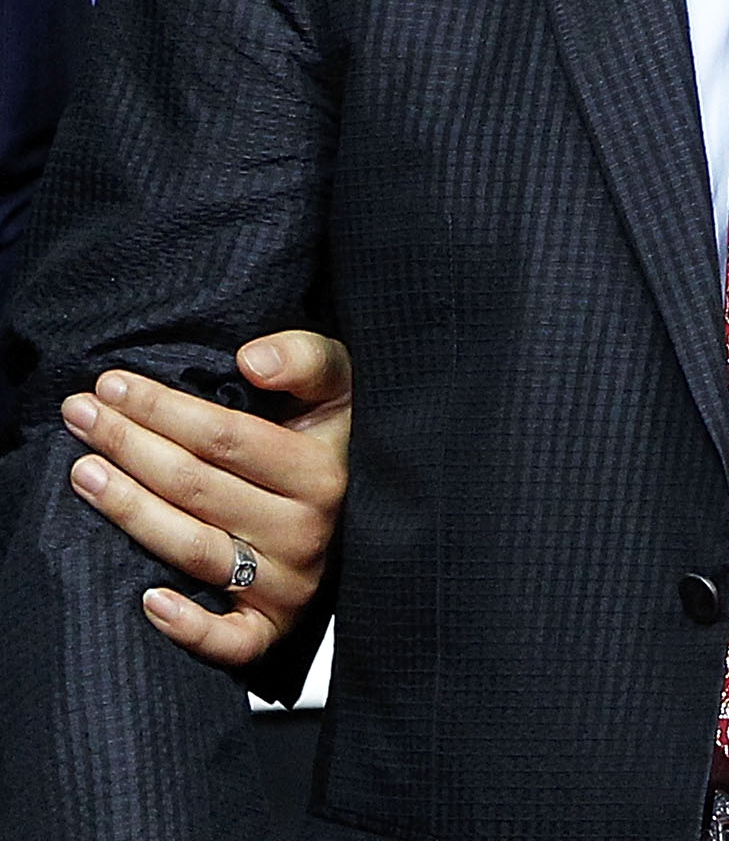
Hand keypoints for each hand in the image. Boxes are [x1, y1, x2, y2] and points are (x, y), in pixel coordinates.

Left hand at [60, 329, 352, 667]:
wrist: (378, 518)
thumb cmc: (338, 444)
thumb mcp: (340, 389)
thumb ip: (306, 359)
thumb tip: (251, 359)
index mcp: (322, 470)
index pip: (225, 437)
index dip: (162, 409)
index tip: (111, 384)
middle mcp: (307, 529)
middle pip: (197, 486)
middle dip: (130, 445)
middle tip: (78, 415)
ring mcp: (290, 582)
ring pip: (195, 548)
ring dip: (130, 511)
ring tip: (82, 474)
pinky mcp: (273, 628)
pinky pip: (230, 640)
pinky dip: (189, 628)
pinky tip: (147, 601)